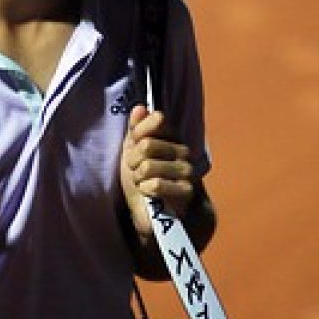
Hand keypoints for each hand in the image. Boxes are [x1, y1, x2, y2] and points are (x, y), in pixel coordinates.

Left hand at [120, 105, 194, 242]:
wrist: (150, 210)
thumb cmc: (140, 177)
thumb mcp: (132, 149)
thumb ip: (137, 127)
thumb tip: (140, 108)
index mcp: (172, 137)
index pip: (158, 119)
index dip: (139, 133)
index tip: (135, 145)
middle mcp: (183, 150)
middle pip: (146, 145)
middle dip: (133, 161)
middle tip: (137, 171)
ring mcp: (186, 170)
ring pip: (148, 166)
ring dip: (138, 178)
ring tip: (143, 183)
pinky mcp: (186, 191)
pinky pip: (154, 184)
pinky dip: (145, 190)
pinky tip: (149, 194)